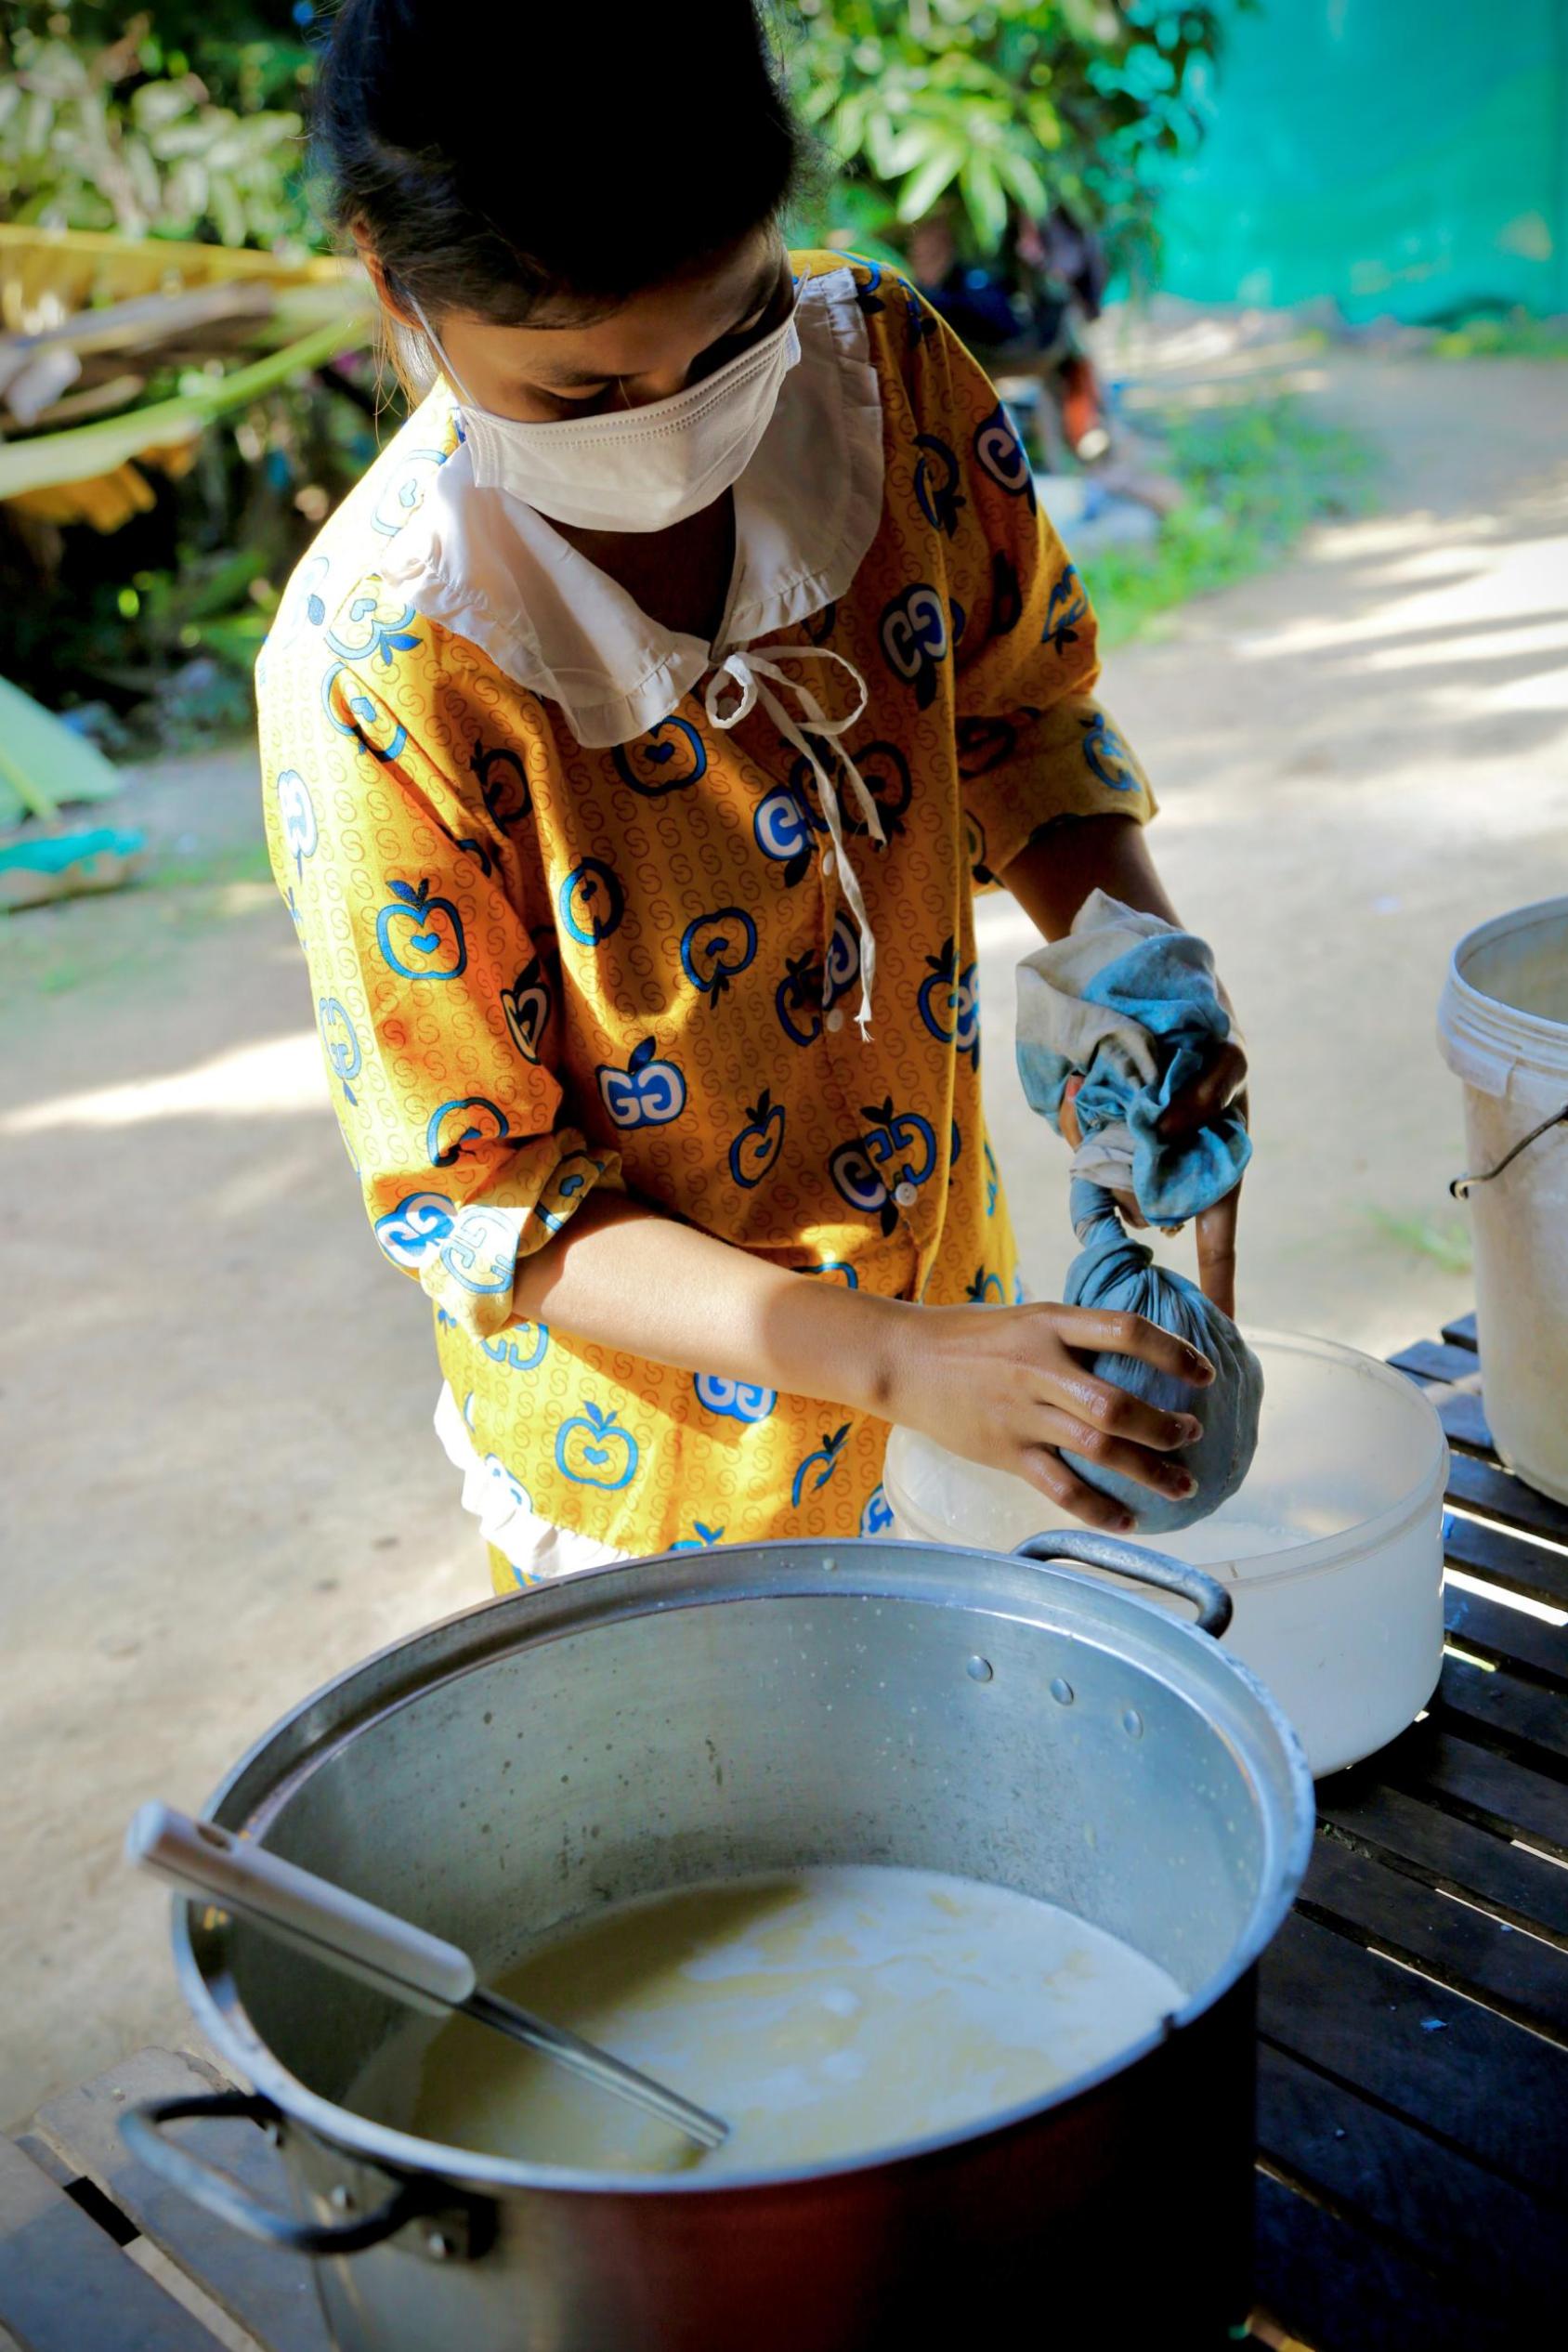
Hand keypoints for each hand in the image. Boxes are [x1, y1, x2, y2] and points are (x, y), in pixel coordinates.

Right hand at [884, 1298, 1215, 1533]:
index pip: (1124, 1331)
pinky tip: (1127, 1522)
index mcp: (1049, 1323)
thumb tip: (1132, 1351)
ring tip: (1181, 1485)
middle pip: (1117, 1404)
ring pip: (1098, 1449)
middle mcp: (1038, 1367)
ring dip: (1148, 1471)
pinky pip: (1060, 1488)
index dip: (1172, 1352)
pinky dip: (1098, 1509)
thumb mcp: (1025, 1317)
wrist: (903, 1361)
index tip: (1203, 1373)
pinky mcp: (1005, 1452)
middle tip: (1192, 1435)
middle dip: (1165, 1426)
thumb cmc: (968, 1337)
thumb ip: (1071, 1335)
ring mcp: (1021, 1413)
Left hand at [1059, 1038, 1247, 1321]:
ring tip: (1107, 1093)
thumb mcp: (1228, 1063)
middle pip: (1143, 1210)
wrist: (1166, 1021)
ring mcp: (1134, 1171)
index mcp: (1214, 1182)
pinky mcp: (1100, 1150)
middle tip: (1132, 1123)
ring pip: (1109, 1184)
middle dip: (1129, 1180)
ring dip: (1102, 1144)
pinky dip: (1077, 1117)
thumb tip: (1162, 1130)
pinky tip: (1083, 1086)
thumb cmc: (1215, 1054)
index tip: (1219, 1328)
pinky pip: (1082, 1147)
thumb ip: (1206, 1094)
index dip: (1218, 1287)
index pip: (1219, 1246)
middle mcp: (1173, 1186)